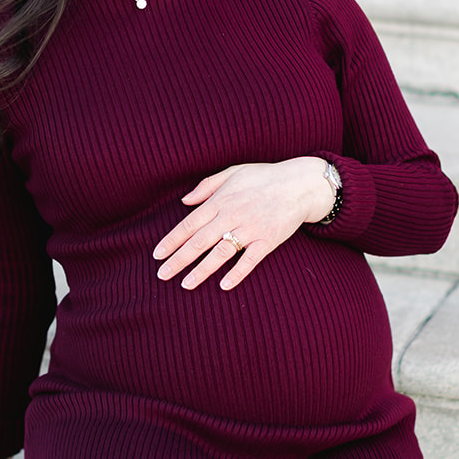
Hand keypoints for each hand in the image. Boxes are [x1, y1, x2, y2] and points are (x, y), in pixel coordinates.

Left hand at [153, 157, 333, 290]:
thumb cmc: (264, 176)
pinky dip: (237, 273)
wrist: (301, 183)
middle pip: (200, 241)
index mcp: (221, 200)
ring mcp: (251, 228)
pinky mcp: (269, 240)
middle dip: (178, 259)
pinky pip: (250, 259)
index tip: (157, 254)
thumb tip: (184, 201)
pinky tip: (223, 285)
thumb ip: (207, 186)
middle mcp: (233, 215)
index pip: (190, 224)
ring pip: (221, 252)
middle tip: (161, 275)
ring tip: (185, 284)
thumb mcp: (233, 172)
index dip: (172, 240)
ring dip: (201, 270)